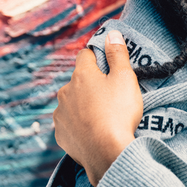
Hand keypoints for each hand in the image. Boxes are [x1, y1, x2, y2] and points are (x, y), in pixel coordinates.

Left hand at [53, 30, 143, 186]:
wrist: (107, 153)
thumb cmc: (118, 112)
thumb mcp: (125, 78)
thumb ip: (118, 54)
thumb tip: (111, 33)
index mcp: (81, 75)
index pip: (86, 55)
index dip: (98, 56)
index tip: (109, 63)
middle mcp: (65, 92)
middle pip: (78, 80)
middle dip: (92, 84)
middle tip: (112, 95)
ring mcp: (60, 114)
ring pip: (72, 102)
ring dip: (84, 105)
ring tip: (104, 116)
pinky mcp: (61, 134)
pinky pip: (70, 124)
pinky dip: (80, 125)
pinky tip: (94, 131)